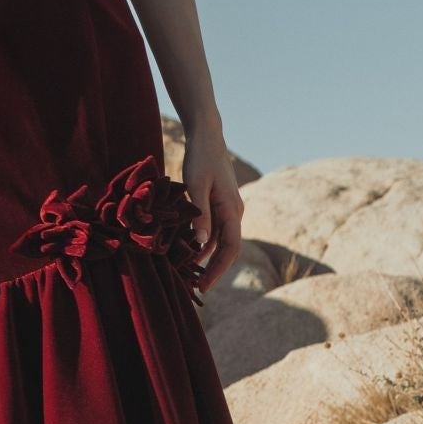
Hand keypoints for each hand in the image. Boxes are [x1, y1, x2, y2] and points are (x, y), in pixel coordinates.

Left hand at [179, 133, 242, 295]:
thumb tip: (202, 243)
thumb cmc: (200, 158)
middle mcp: (235, 212)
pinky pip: (214, 229)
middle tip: (196, 287)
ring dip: (206, 256)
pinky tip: (187, 249)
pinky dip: (203, 241)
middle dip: (213, 269)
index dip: (218, 270)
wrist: (207, 136)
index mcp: (232, 210)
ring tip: (188, 272)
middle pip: (227, 249)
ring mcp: (229, 208)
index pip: (230, 249)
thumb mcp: (196, 185)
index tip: (204, 286)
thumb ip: (200, 214)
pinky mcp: (220, 203)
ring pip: (220, 240)